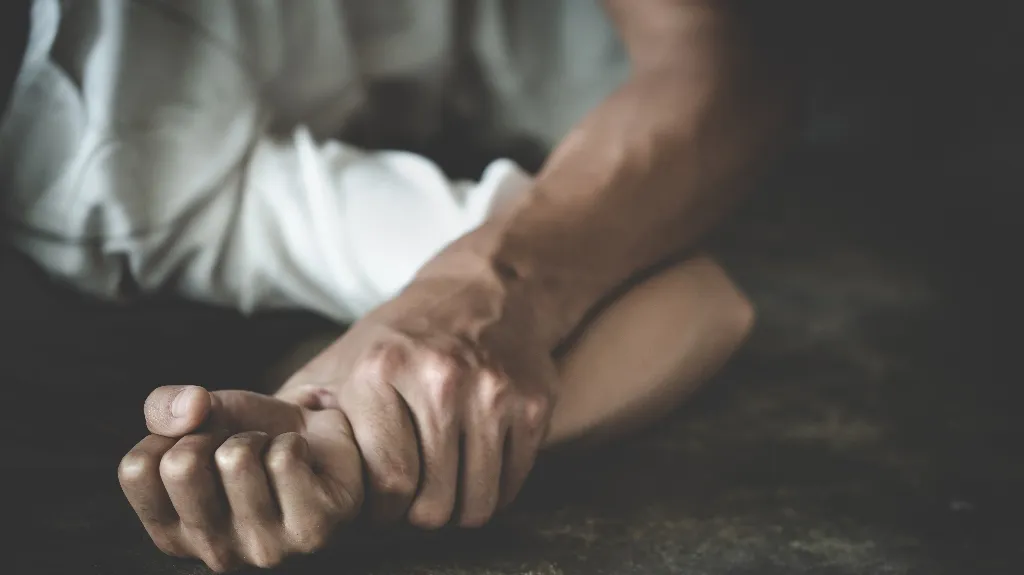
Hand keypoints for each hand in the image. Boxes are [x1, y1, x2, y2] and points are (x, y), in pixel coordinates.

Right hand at [118, 385, 363, 571]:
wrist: (319, 437)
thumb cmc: (251, 435)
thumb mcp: (199, 414)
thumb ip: (166, 407)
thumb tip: (189, 410)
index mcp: (173, 533)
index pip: (136, 470)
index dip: (172, 437)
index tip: (201, 444)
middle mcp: (215, 554)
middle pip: (181, 466)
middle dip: (214, 435)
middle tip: (242, 449)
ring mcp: (265, 550)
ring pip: (237, 458)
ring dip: (259, 439)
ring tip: (273, 457)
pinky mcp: (312, 532)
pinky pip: (284, 460)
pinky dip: (293, 441)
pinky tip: (303, 464)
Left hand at [278, 276, 556, 528]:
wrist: (484, 292)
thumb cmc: (400, 340)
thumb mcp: (338, 362)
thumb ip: (289, 414)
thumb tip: (235, 457)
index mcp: (381, 369)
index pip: (383, 484)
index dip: (378, 508)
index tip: (376, 497)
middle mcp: (440, 378)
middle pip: (429, 503)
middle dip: (415, 515)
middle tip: (410, 496)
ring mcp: (493, 391)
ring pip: (474, 505)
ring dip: (455, 509)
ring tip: (440, 484)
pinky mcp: (533, 403)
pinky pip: (511, 486)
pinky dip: (491, 491)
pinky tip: (473, 466)